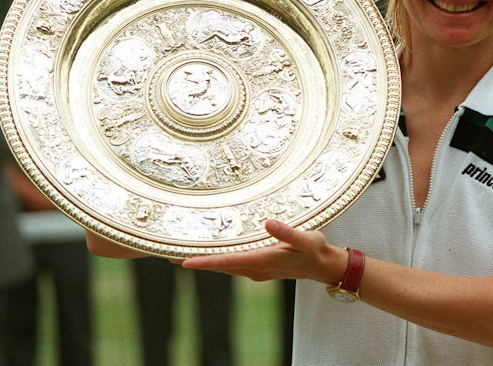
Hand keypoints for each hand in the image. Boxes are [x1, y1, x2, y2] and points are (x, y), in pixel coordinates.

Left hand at [182, 219, 347, 285]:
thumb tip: (267, 222)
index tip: (183, 261)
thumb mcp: (306, 239)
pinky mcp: (259, 268)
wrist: (324, 267)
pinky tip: (212, 253)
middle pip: (219, 266)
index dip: (205, 261)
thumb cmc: (315, 251)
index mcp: (263, 260)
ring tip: (182, 254)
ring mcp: (256, 270)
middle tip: (168, 256)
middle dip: (196, 262)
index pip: (228, 262)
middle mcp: (255, 268)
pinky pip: (232, 265)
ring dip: (204, 262)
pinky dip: (218, 260)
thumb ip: (287, 232)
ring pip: (224, 267)